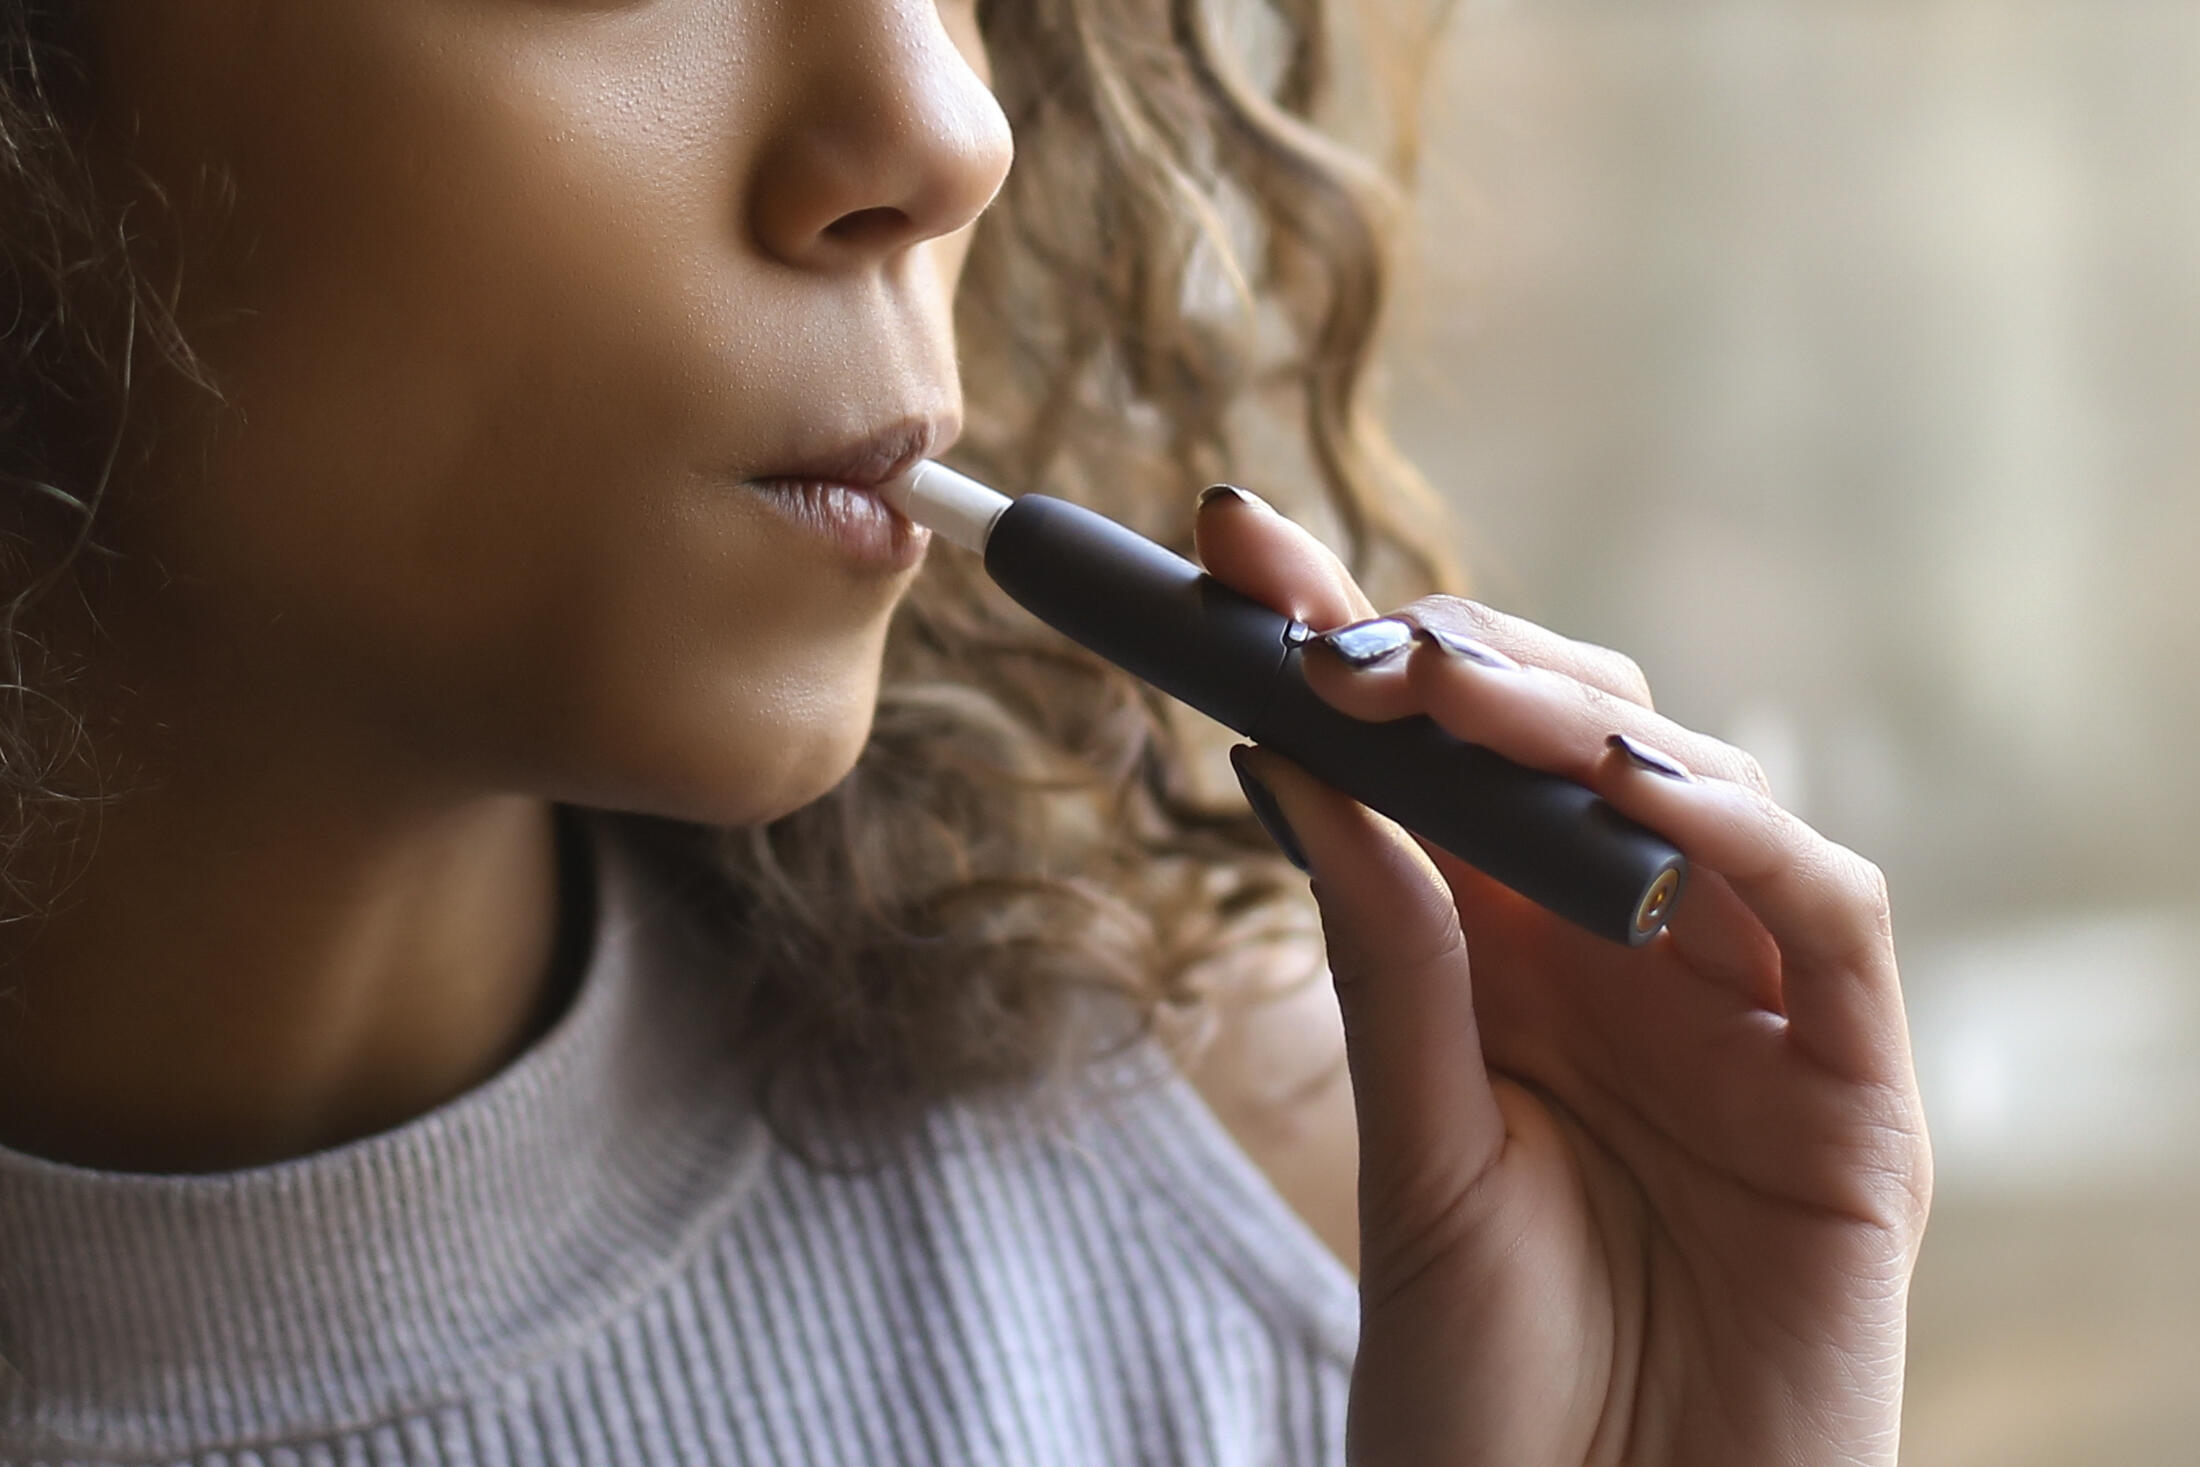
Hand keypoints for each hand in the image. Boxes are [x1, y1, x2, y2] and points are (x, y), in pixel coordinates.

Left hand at [1193, 486, 1932, 1466]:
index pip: (1436, 761)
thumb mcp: (1416, 1147)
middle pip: (1563, 742)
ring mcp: (1747, 1014)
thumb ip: (1384, 952)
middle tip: (1324, 621)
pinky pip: (1829, 919)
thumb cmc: (1492, 1390)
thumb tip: (1282, 749)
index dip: (1348, 643)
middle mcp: (1632, 960)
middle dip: (1449, 659)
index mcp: (1511, 963)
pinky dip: (1747, 834)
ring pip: (1693, 791)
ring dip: (1567, 716)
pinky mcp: (1854, 1094)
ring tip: (1439, 683)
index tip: (1233, 544)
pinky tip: (1636, 786)